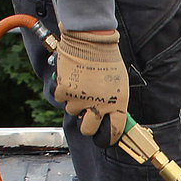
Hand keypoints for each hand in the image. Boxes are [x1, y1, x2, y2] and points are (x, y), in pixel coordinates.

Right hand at [53, 29, 128, 144]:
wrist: (91, 41)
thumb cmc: (108, 60)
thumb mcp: (120, 84)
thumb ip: (114, 101)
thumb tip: (109, 115)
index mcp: (117, 103)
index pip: (114, 130)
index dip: (110, 136)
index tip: (107, 138)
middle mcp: (98, 104)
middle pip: (88, 129)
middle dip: (87, 126)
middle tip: (87, 117)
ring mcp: (80, 98)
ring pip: (72, 112)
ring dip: (75, 103)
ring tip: (81, 87)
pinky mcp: (65, 90)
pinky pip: (61, 98)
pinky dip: (63, 92)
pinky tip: (71, 81)